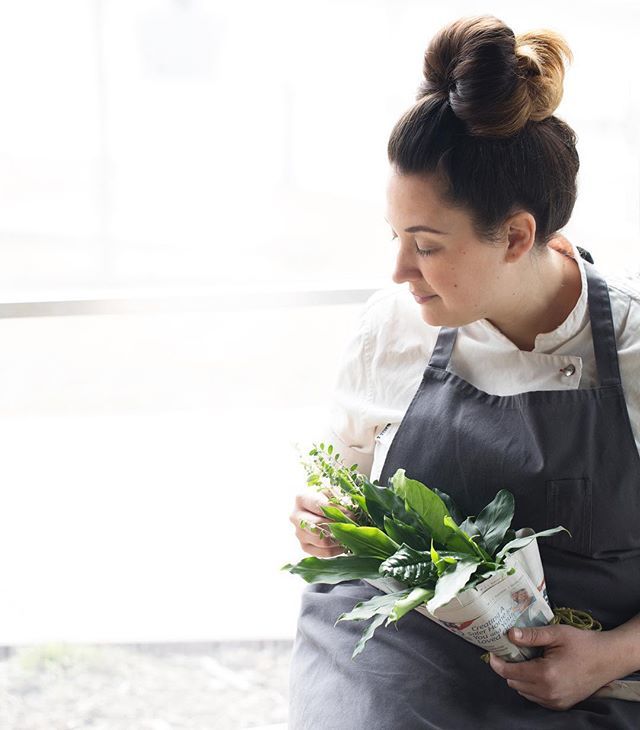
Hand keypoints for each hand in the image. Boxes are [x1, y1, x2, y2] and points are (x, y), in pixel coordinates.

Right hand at [289, 489, 353, 557]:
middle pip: (318, 525)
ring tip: (349, 534)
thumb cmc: (327, 498)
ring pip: (322, 541)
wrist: (319, 508)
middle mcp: (295, 516)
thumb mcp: (332, 493)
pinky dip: (336, 550)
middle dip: (338, 526)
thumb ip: (339, 501)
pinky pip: (323, 553)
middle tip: (352, 525)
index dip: (338, 511)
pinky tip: (344, 544)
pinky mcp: (304, 546)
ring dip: (339, 539)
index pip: (320, 506)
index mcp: (301, 498)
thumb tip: (348, 516)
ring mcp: (298, 533)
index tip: (351, 515)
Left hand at [488, 625, 624, 710]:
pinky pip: (536, 698)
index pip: (510, 672)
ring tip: (526, 659)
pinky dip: (531, 686)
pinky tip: (537, 670)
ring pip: (524, 692)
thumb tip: (509, 634)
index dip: (497, 662)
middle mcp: (548, 692)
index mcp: (545, 674)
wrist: (607, 659)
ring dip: (520, 677)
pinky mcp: (561, 704)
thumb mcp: (556, 634)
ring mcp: (555, 701)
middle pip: (514, 683)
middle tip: (510, 652)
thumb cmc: (582, 643)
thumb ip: (531, 635)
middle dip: (508, 668)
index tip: (492, 652)